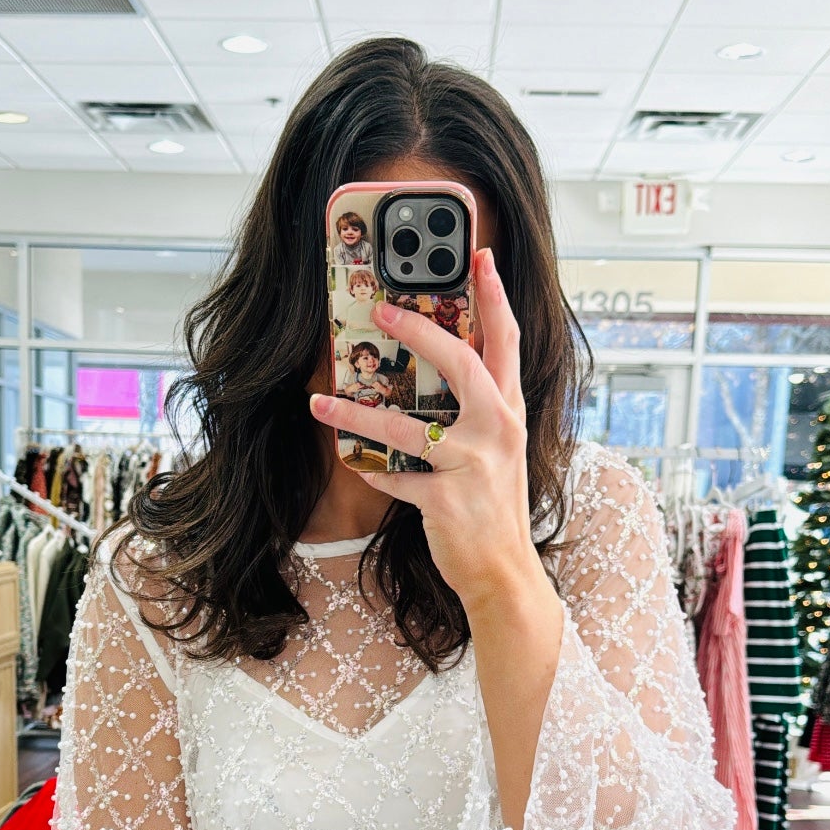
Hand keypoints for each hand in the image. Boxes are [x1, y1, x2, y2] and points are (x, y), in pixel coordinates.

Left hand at [309, 247, 542, 610]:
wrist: (504, 572)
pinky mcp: (447, 501)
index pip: (505, 341)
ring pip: (409, 426)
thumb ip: (477, 408)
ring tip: (320, 399)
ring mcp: (474, 466)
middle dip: (419, 330)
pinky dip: (370, 470)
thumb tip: (432, 372)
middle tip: (381, 308)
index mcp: (509, 411)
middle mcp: (498, 431)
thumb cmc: (493, 506)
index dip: (494, 296)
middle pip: (461, 363)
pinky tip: (353, 462)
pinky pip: (395, 477)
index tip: (479, 256)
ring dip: (357, 412)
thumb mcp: (497, 449)